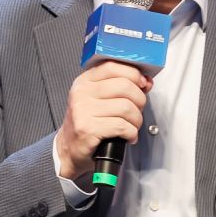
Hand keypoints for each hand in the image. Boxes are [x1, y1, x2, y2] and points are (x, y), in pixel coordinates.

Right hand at [56, 61, 151, 179]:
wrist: (69, 149)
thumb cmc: (88, 123)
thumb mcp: (100, 98)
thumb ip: (121, 86)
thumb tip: (146, 81)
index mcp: (85, 81)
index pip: (113, 67)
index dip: (133, 74)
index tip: (142, 84)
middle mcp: (82, 93)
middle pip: (124, 86)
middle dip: (140, 100)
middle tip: (137, 111)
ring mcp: (83, 110)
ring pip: (126, 107)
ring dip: (137, 120)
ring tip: (132, 126)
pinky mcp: (88, 129)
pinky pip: (122, 126)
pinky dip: (131, 133)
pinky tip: (128, 136)